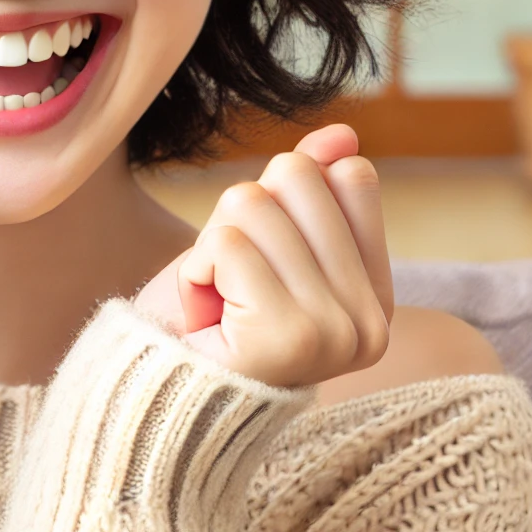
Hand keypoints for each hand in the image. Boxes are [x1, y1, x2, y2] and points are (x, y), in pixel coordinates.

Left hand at [134, 124, 392, 387]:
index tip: (266, 265)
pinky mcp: (287, 337)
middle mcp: (368, 320)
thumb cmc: (209, 321)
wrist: (156, 397)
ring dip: (212, 247)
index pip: (351, 178)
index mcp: (375, 297)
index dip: (283, 201)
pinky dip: (196, 269)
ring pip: (252, 202)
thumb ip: (305, 190)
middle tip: (233, 283)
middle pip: (296, 177)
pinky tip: (204, 316)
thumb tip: (343, 135)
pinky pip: (226, 243)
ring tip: (217, 302)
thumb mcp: (260, 244)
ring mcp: (334, 330)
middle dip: (242, 218)